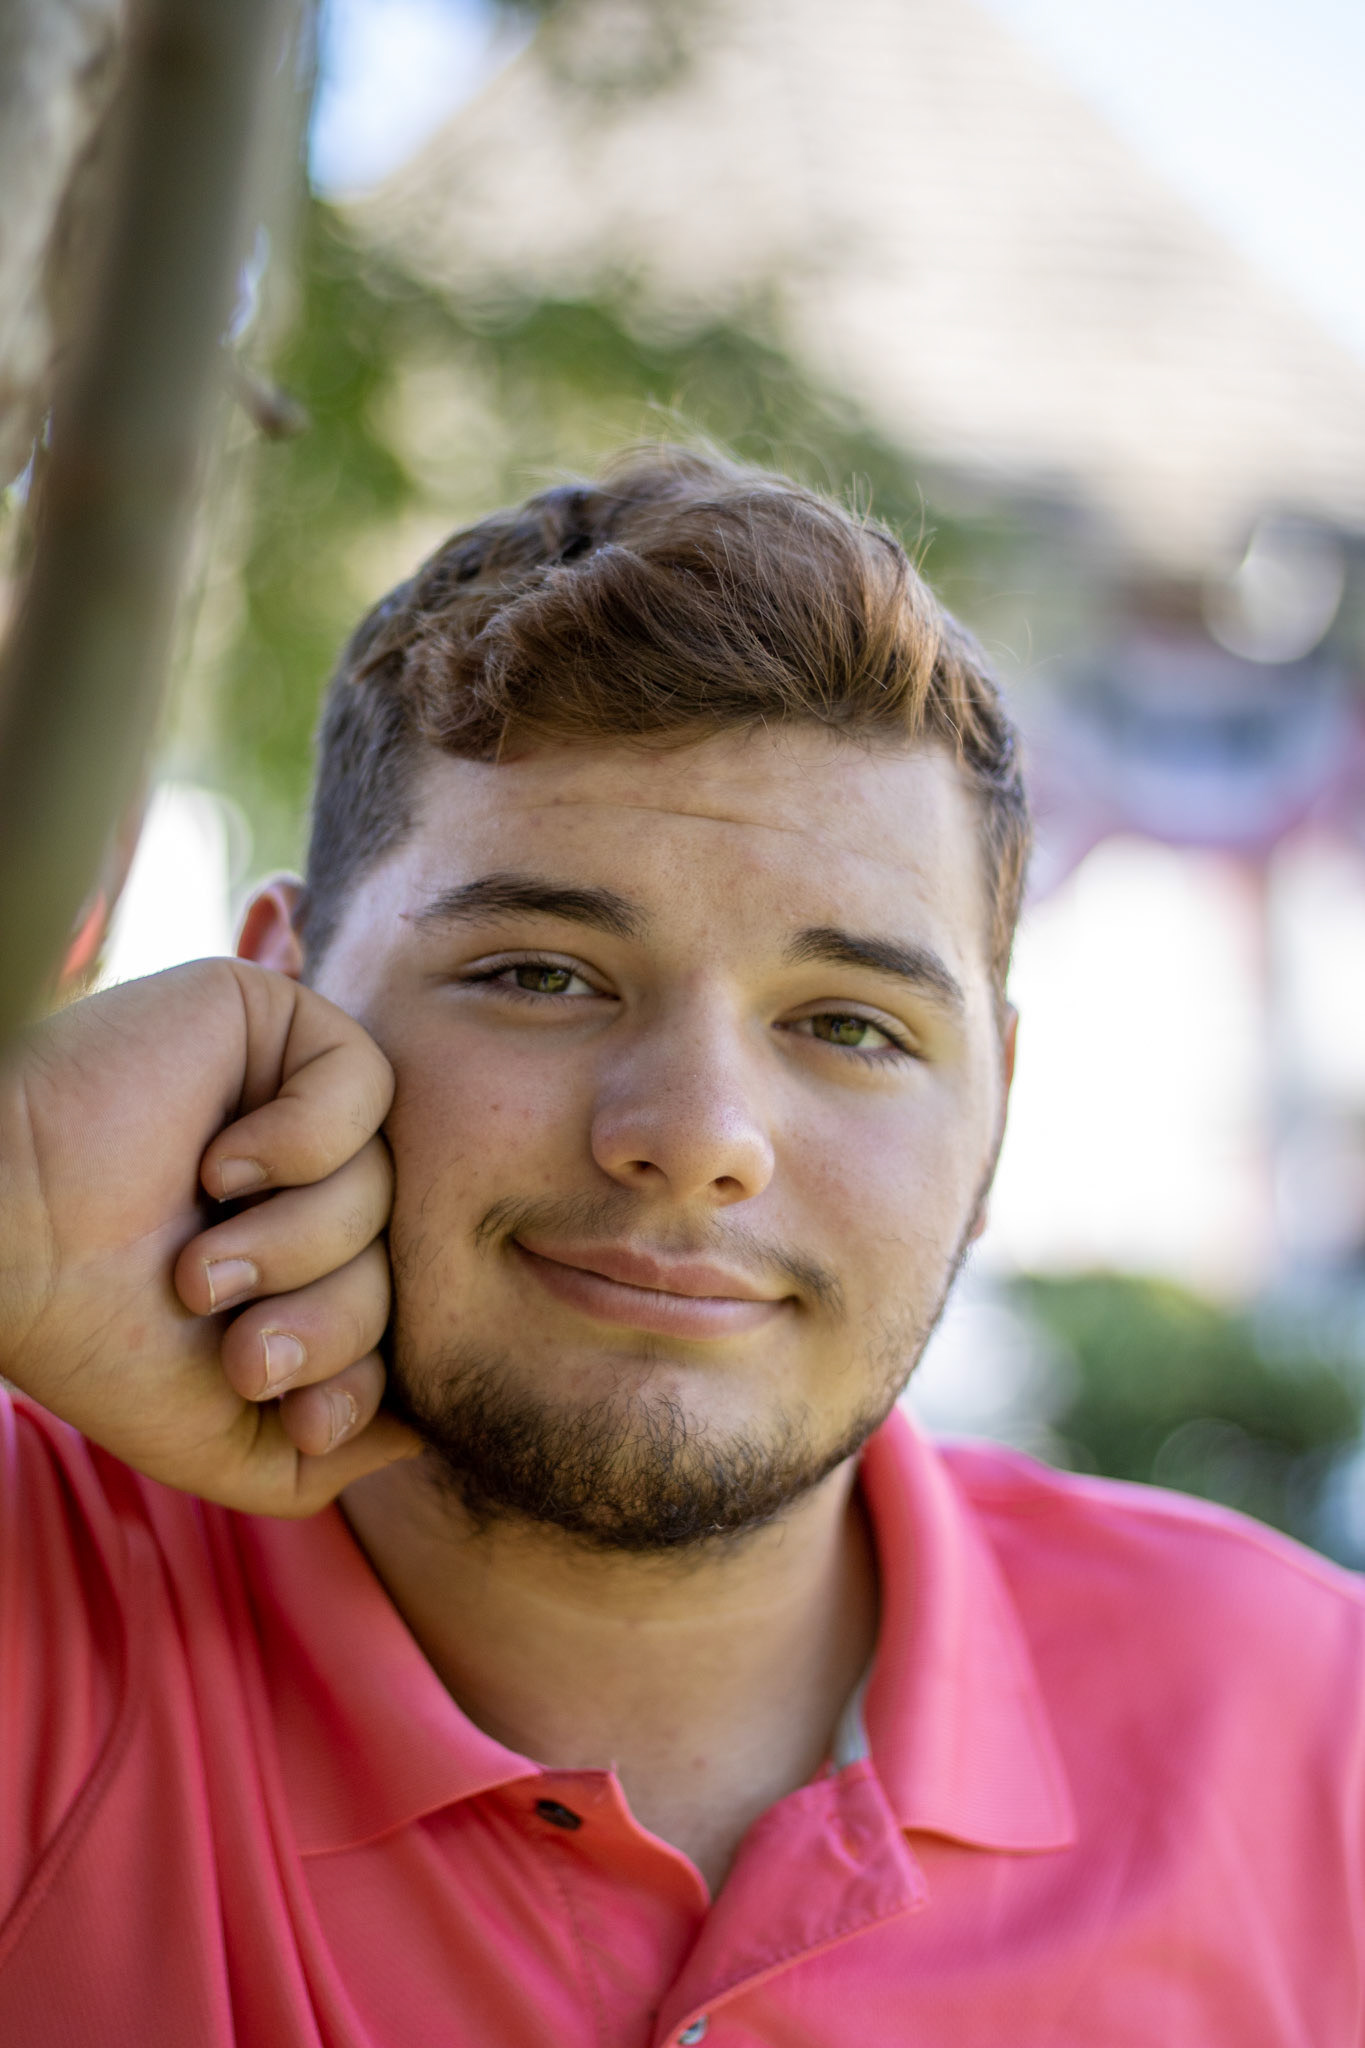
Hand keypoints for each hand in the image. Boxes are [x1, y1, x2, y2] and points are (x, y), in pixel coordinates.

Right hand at [0, 958, 420, 1514]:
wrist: (0, 1248)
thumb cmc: (95, 1339)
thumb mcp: (227, 1435)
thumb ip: (332, 1451)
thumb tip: (430, 1429)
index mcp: (305, 1260)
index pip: (404, 1317)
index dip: (361, 1372)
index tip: (284, 1403)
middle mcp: (310, 1178)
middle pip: (403, 1256)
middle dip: (328, 1321)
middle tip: (230, 1335)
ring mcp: (294, 1096)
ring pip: (384, 1183)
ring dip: (295, 1244)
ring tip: (199, 1263)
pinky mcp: (273, 1022)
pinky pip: (366, 1083)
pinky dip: (300, 1144)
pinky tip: (217, 1168)